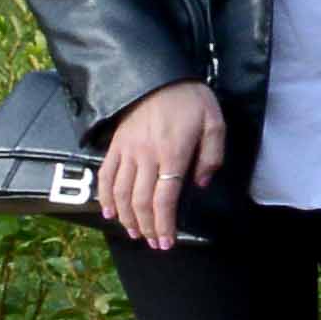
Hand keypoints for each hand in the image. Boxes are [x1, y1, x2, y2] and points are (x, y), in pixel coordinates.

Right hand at [94, 83, 226, 252]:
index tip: (167, 242)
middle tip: (153, 243)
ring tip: (135, 233)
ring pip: (121, 193)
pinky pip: (106, 175)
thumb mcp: (214, 124)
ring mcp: (127, 151)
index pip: (165, 198)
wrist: (158, 76)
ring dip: (127, 217)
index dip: (164, 224)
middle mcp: (146, 156)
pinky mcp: (115, 145)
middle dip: (147, 227)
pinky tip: (110, 212)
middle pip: (141, 201)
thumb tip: (199, 184)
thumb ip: (211, 156)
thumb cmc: (191, 100)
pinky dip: (105, 197)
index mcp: (173, 153)